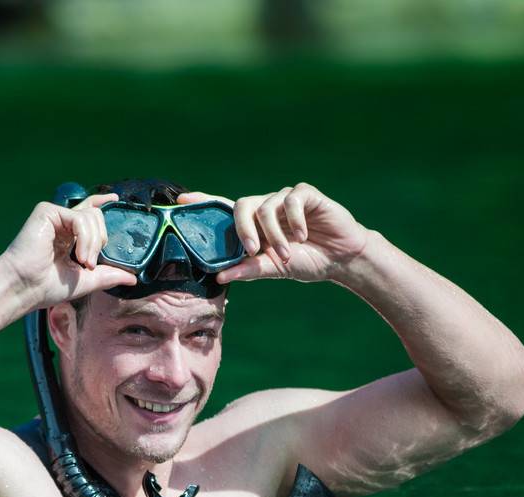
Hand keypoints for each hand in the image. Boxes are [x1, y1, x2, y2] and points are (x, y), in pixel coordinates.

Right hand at [0, 193, 138, 311]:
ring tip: (83, 263)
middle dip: (101, 240)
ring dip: (93, 244)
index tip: (115, 198)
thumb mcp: (86, 280)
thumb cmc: (46, 287)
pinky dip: (85, 238)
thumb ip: (108, 275)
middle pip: (96, 216)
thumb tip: (133, 278)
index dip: (102, 204)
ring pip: (91, 217)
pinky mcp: (47, 211)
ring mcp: (54, 215)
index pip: (88, 214)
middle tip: (90, 263)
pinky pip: (80, 218)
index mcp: (67, 236)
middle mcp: (61, 223)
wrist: (25, 287)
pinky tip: (78, 255)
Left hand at [178, 183, 369, 283]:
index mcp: (254, 224)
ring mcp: (285, 199)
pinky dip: (295, 219)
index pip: (224, 209)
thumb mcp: (275, 268)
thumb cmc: (306, 262)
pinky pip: (292, 200)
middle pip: (241, 205)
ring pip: (266, 207)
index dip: (203, 202)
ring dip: (275, 235)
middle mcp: (266, 207)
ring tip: (287, 254)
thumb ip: (249, 269)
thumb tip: (220, 275)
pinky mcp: (306, 194)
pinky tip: (304, 235)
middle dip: (243, 228)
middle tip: (252, 249)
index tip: (181, 200)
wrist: (342, 259)